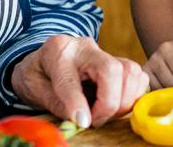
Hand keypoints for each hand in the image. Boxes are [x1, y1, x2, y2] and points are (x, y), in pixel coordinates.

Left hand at [11, 35, 148, 127]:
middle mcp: (85, 47)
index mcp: (58, 51)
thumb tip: (82, 120)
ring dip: (124, 100)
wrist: (43, 62)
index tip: (84, 123)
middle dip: (109, 102)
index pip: (71, 79)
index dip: (78, 104)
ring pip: (131, 71)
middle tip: (95, 121)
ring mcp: (105, 52)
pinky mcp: (118, 61)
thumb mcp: (33, 89)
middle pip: (112, 69)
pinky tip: (116, 105)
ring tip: (104, 114)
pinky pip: (139, 77)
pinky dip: (133, 95)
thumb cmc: (37, 76)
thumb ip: (56, 103)